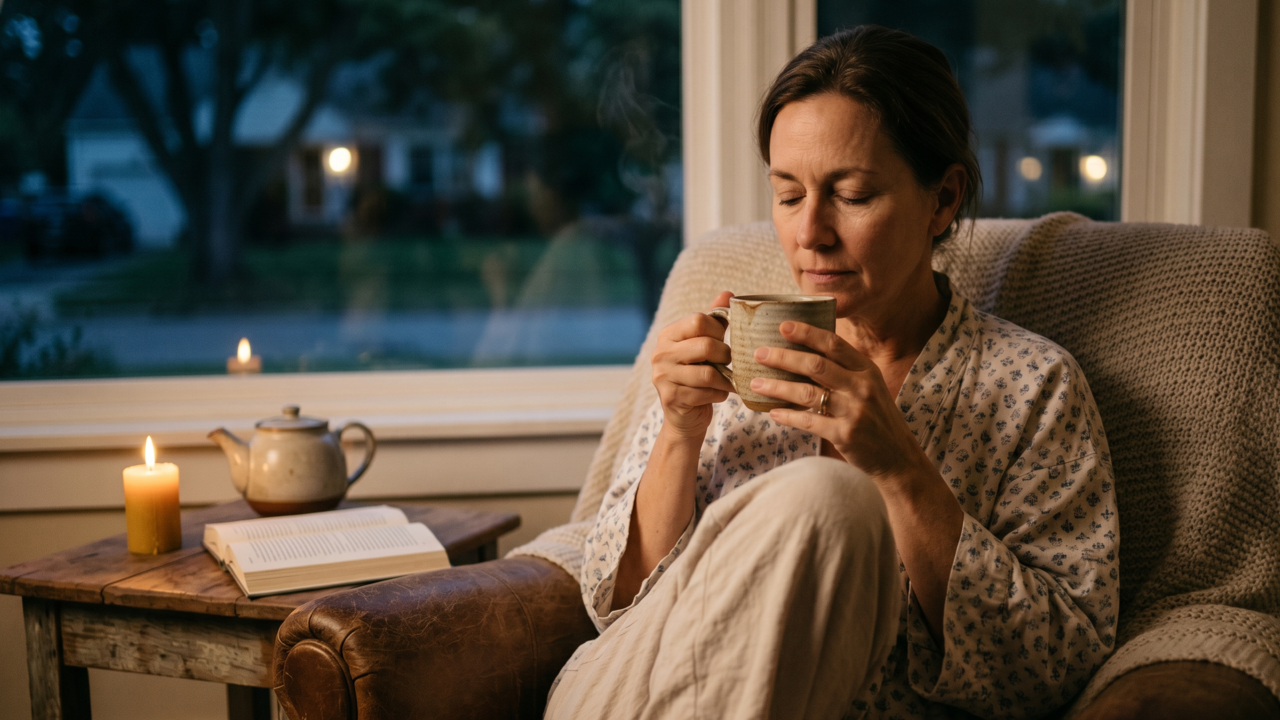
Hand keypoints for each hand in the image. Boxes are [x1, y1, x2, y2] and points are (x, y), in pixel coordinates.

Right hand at [650, 291, 735, 439]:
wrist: (685, 415)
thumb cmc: (697, 374)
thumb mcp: (704, 345)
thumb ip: (714, 320)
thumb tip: (728, 293)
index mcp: (668, 335)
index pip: (699, 321)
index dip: (718, 330)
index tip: (722, 341)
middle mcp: (660, 353)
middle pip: (706, 345)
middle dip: (725, 356)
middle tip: (729, 362)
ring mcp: (663, 377)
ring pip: (708, 373)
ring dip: (725, 378)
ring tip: (728, 380)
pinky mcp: (671, 398)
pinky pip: (707, 393)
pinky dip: (720, 394)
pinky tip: (718, 394)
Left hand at [748, 321, 927, 481]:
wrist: (898, 456)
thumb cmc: (877, 418)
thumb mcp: (870, 387)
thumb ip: (845, 370)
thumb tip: (806, 352)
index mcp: (867, 370)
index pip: (834, 344)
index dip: (807, 333)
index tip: (783, 325)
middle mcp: (862, 387)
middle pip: (816, 365)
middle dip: (783, 357)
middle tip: (759, 353)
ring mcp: (854, 412)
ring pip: (807, 393)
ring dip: (777, 387)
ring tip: (754, 383)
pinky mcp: (845, 435)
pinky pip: (809, 421)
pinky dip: (789, 416)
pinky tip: (773, 412)